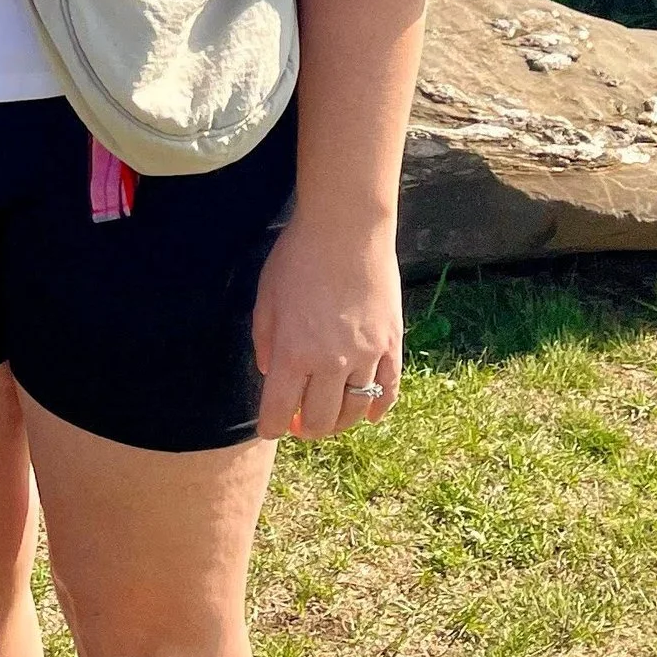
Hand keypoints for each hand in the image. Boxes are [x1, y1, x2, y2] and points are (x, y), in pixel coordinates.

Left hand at [250, 203, 401, 442]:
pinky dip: (378, 409)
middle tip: (299, 422)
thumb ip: (264, 341)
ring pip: (355, 412)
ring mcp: (366, 356)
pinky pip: (388, 392)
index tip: (270, 427)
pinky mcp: (392, 345)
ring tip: (329, 416)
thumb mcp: (265, 298)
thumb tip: (270, 374)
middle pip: (319, 421)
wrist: (346, 227)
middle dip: (305, 428)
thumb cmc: (298, 256)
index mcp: (292, 353)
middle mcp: (330, 362)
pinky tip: (368, 414)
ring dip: (339, 422)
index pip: (278, 413)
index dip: (271, 427)